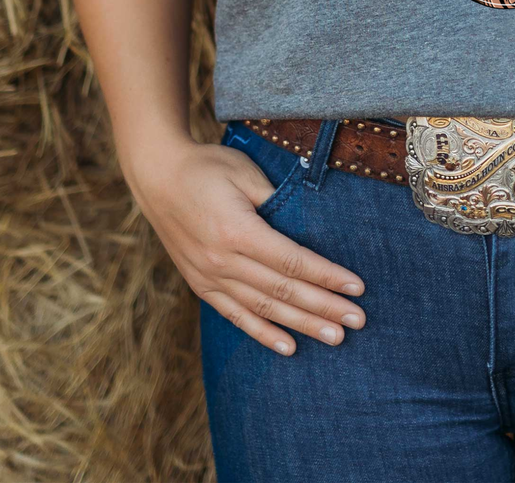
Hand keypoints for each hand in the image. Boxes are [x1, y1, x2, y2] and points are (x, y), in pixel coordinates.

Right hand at [126, 130, 367, 356]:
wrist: (157, 176)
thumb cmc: (207, 167)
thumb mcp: (245, 173)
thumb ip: (276, 201)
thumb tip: (309, 226)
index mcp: (237, 231)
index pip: (292, 261)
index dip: (327, 276)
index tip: (357, 288)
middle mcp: (223, 261)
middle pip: (283, 290)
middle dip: (324, 308)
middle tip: (357, 321)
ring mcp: (209, 277)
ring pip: (264, 309)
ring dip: (302, 325)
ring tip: (334, 338)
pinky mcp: (201, 285)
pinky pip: (236, 315)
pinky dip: (263, 333)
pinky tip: (288, 347)